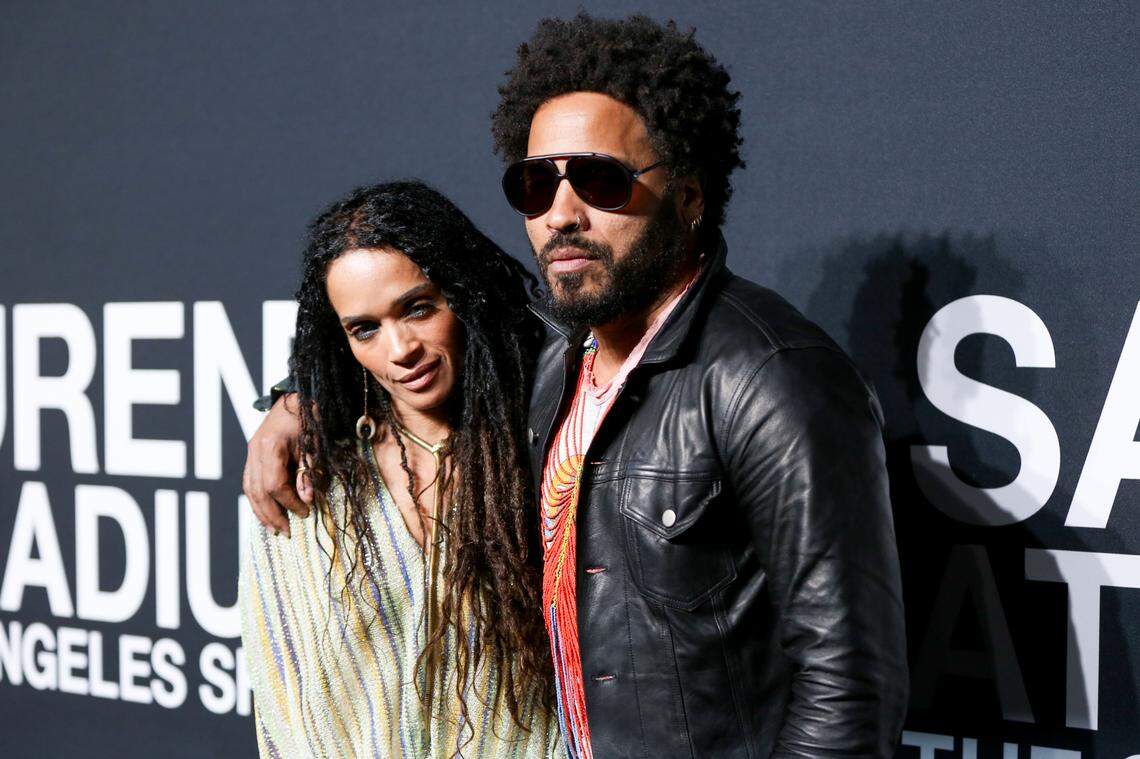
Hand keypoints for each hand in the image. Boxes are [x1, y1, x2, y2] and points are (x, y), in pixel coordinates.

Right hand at [242, 393, 310, 536]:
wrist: (295, 399)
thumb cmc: (308, 419)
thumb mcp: (314, 444)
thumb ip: (309, 471)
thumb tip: (308, 499)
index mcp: (270, 446)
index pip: (275, 484)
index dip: (290, 502)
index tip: (306, 512)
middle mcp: (254, 451)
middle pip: (258, 491)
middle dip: (273, 514)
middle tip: (287, 532)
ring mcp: (250, 453)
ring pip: (250, 490)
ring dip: (261, 512)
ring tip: (274, 530)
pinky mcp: (251, 456)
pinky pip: (249, 483)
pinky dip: (257, 501)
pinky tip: (265, 514)